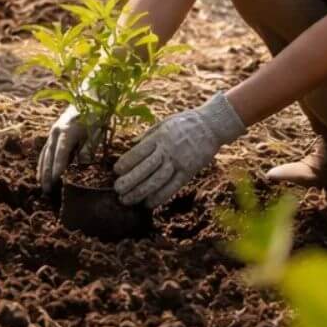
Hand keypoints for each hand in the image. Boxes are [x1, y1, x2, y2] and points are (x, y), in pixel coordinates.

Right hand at [36, 106, 103, 194]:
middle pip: (49, 156)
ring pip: (44, 154)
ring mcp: (52, 132)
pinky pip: (45, 151)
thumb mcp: (95, 132)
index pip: (60, 153)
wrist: (88, 97)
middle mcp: (56, 132)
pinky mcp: (53, 134)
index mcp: (67, 132)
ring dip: (42, 170)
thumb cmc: (94, 116)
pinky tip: (41, 173)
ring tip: (41, 185)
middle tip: (47, 191)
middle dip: (47, 174)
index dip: (57, 167)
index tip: (55, 180)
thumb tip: (82, 163)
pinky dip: (42, 163)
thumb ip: (88, 148)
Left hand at [113, 94, 245, 208]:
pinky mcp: (189, 171)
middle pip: (145, 168)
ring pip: (157, 180)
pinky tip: (148, 203)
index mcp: (159, 136)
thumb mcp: (163, 123)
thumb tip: (131, 145)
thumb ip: (147, 135)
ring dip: (140, 192)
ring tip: (127, 200)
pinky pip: (173, 186)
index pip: (138, 152)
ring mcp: (179, 162)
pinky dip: (160, 196)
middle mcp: (168, 150)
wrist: (211, 126)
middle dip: (129, 181)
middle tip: (117, 190)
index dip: (126, 163)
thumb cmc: (184, 123)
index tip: (115, 171)